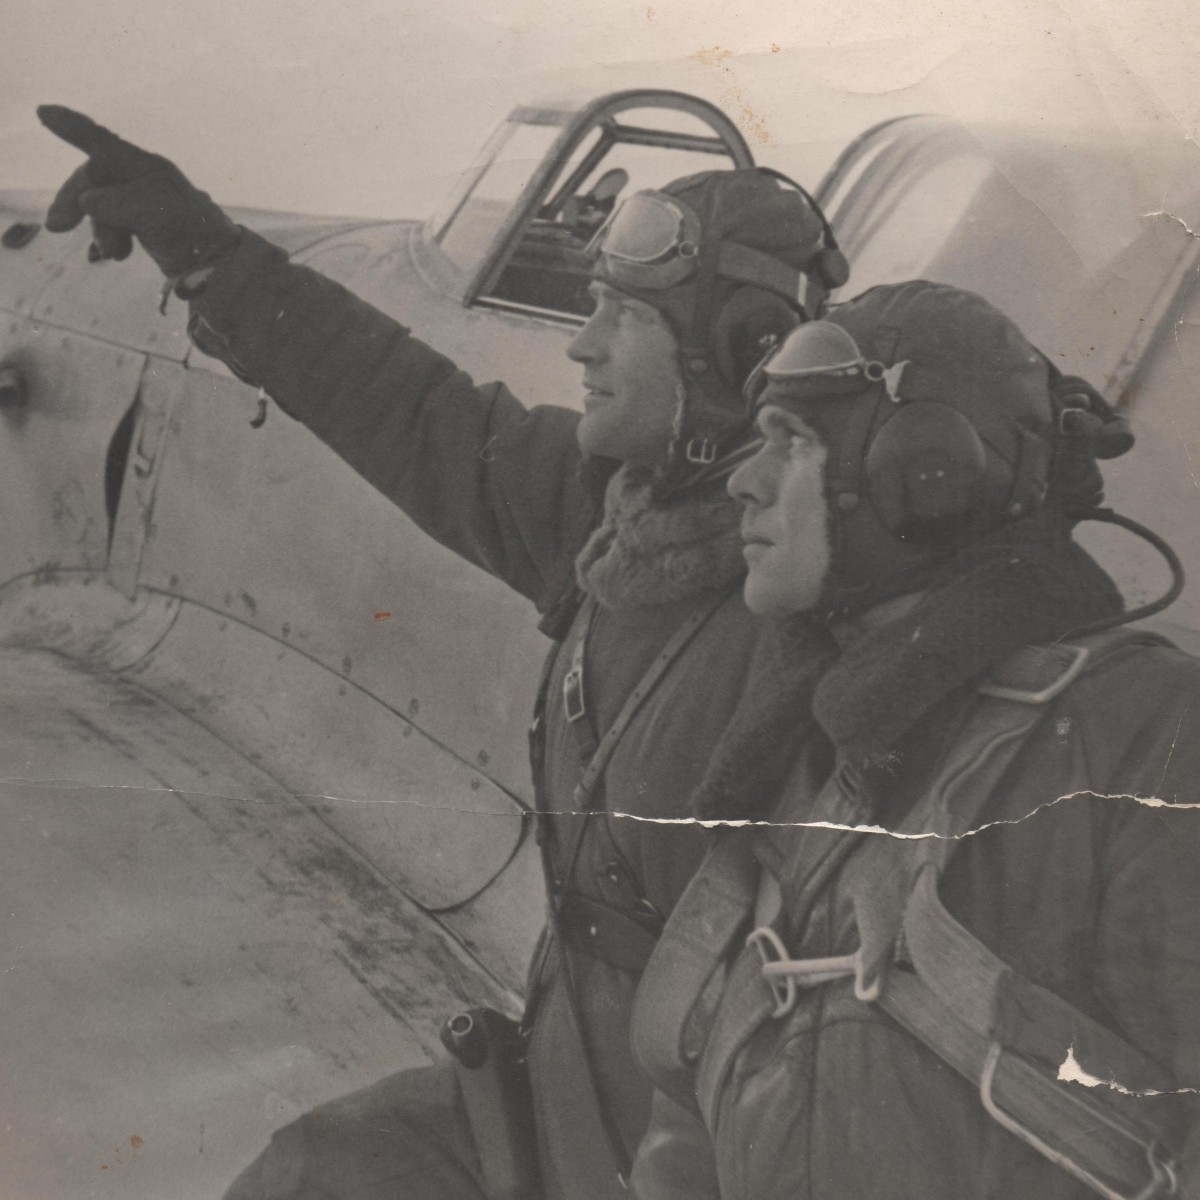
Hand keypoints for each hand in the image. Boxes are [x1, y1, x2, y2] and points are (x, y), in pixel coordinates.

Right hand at [37, 105, 239, 276]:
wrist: (221, 268)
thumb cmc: (195, 237)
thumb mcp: (158, 217)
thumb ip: (121, 204)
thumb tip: (89, 200)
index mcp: (148, 168)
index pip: (104, 143)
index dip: (73, 129)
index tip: (44, 112)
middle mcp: (144, 178)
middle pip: (93, 178)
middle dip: (74, 201)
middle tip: (56, 227)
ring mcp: (143, 201)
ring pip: (100, 205)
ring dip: (100, 229)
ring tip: (117, 255)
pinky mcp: (144, 223)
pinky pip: (112, 223)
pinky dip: (109, 238)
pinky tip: (119, 255)